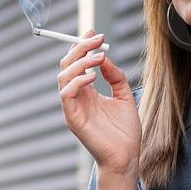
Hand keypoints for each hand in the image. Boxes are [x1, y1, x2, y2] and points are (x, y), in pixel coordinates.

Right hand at [57, 29, 138, 174]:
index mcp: (87, 93)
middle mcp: (77, 98)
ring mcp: (73, 108)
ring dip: (79, 62)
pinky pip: (66, 94)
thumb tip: (104, 57)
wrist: (127, 157)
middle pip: (68, 66)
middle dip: (80, 48)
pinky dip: (76, 81)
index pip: (77, 64)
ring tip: (98, 57)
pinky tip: (92, 76)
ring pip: (63, 76)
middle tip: (97, 39)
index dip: (82, 47)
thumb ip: (116, 77)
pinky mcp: (73, 118)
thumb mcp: (125, 97)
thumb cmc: (126, 132)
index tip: (94, 33)